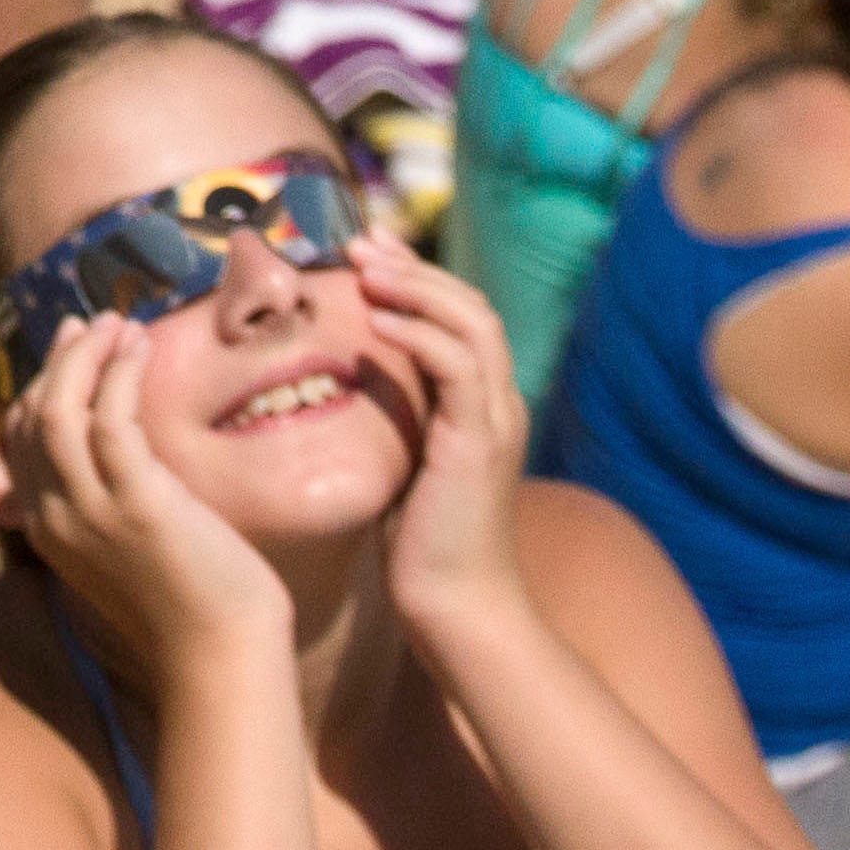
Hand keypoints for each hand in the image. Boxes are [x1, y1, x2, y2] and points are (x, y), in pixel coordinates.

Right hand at [2, 319, 293, 671]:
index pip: (21, 438)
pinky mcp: (137, 504)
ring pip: (60, 409)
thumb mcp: (130, 546)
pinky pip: (111, 420)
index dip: (44, 382)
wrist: (220, 653)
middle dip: (62, 359)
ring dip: (87, 357)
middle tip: (97, 323)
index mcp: (46, 529)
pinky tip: (143, 350)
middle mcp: (54, 518)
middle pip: (34, 415)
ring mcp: (91, 512)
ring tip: (120, 325)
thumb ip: (112, 500)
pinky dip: (121, 374)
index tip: (76, 346)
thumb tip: (124, 446)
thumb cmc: (191, 601)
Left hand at [352, 236, 536, 649]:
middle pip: (470, 306)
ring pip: (472, 324)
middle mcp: (498, 403)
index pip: (459, 318)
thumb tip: (351, 366)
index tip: (365, 251)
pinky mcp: (480, 444)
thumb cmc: (421, 546)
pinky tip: (381, 321)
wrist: (458, 608)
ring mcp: (495, 421)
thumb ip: (392, 414)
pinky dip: (422, 336)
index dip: (416, 278)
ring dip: (417, 288)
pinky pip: (459, 370)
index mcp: (481, 406)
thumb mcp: (401, 464)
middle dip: (413, 267)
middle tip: (360, 240)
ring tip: (366, 267)